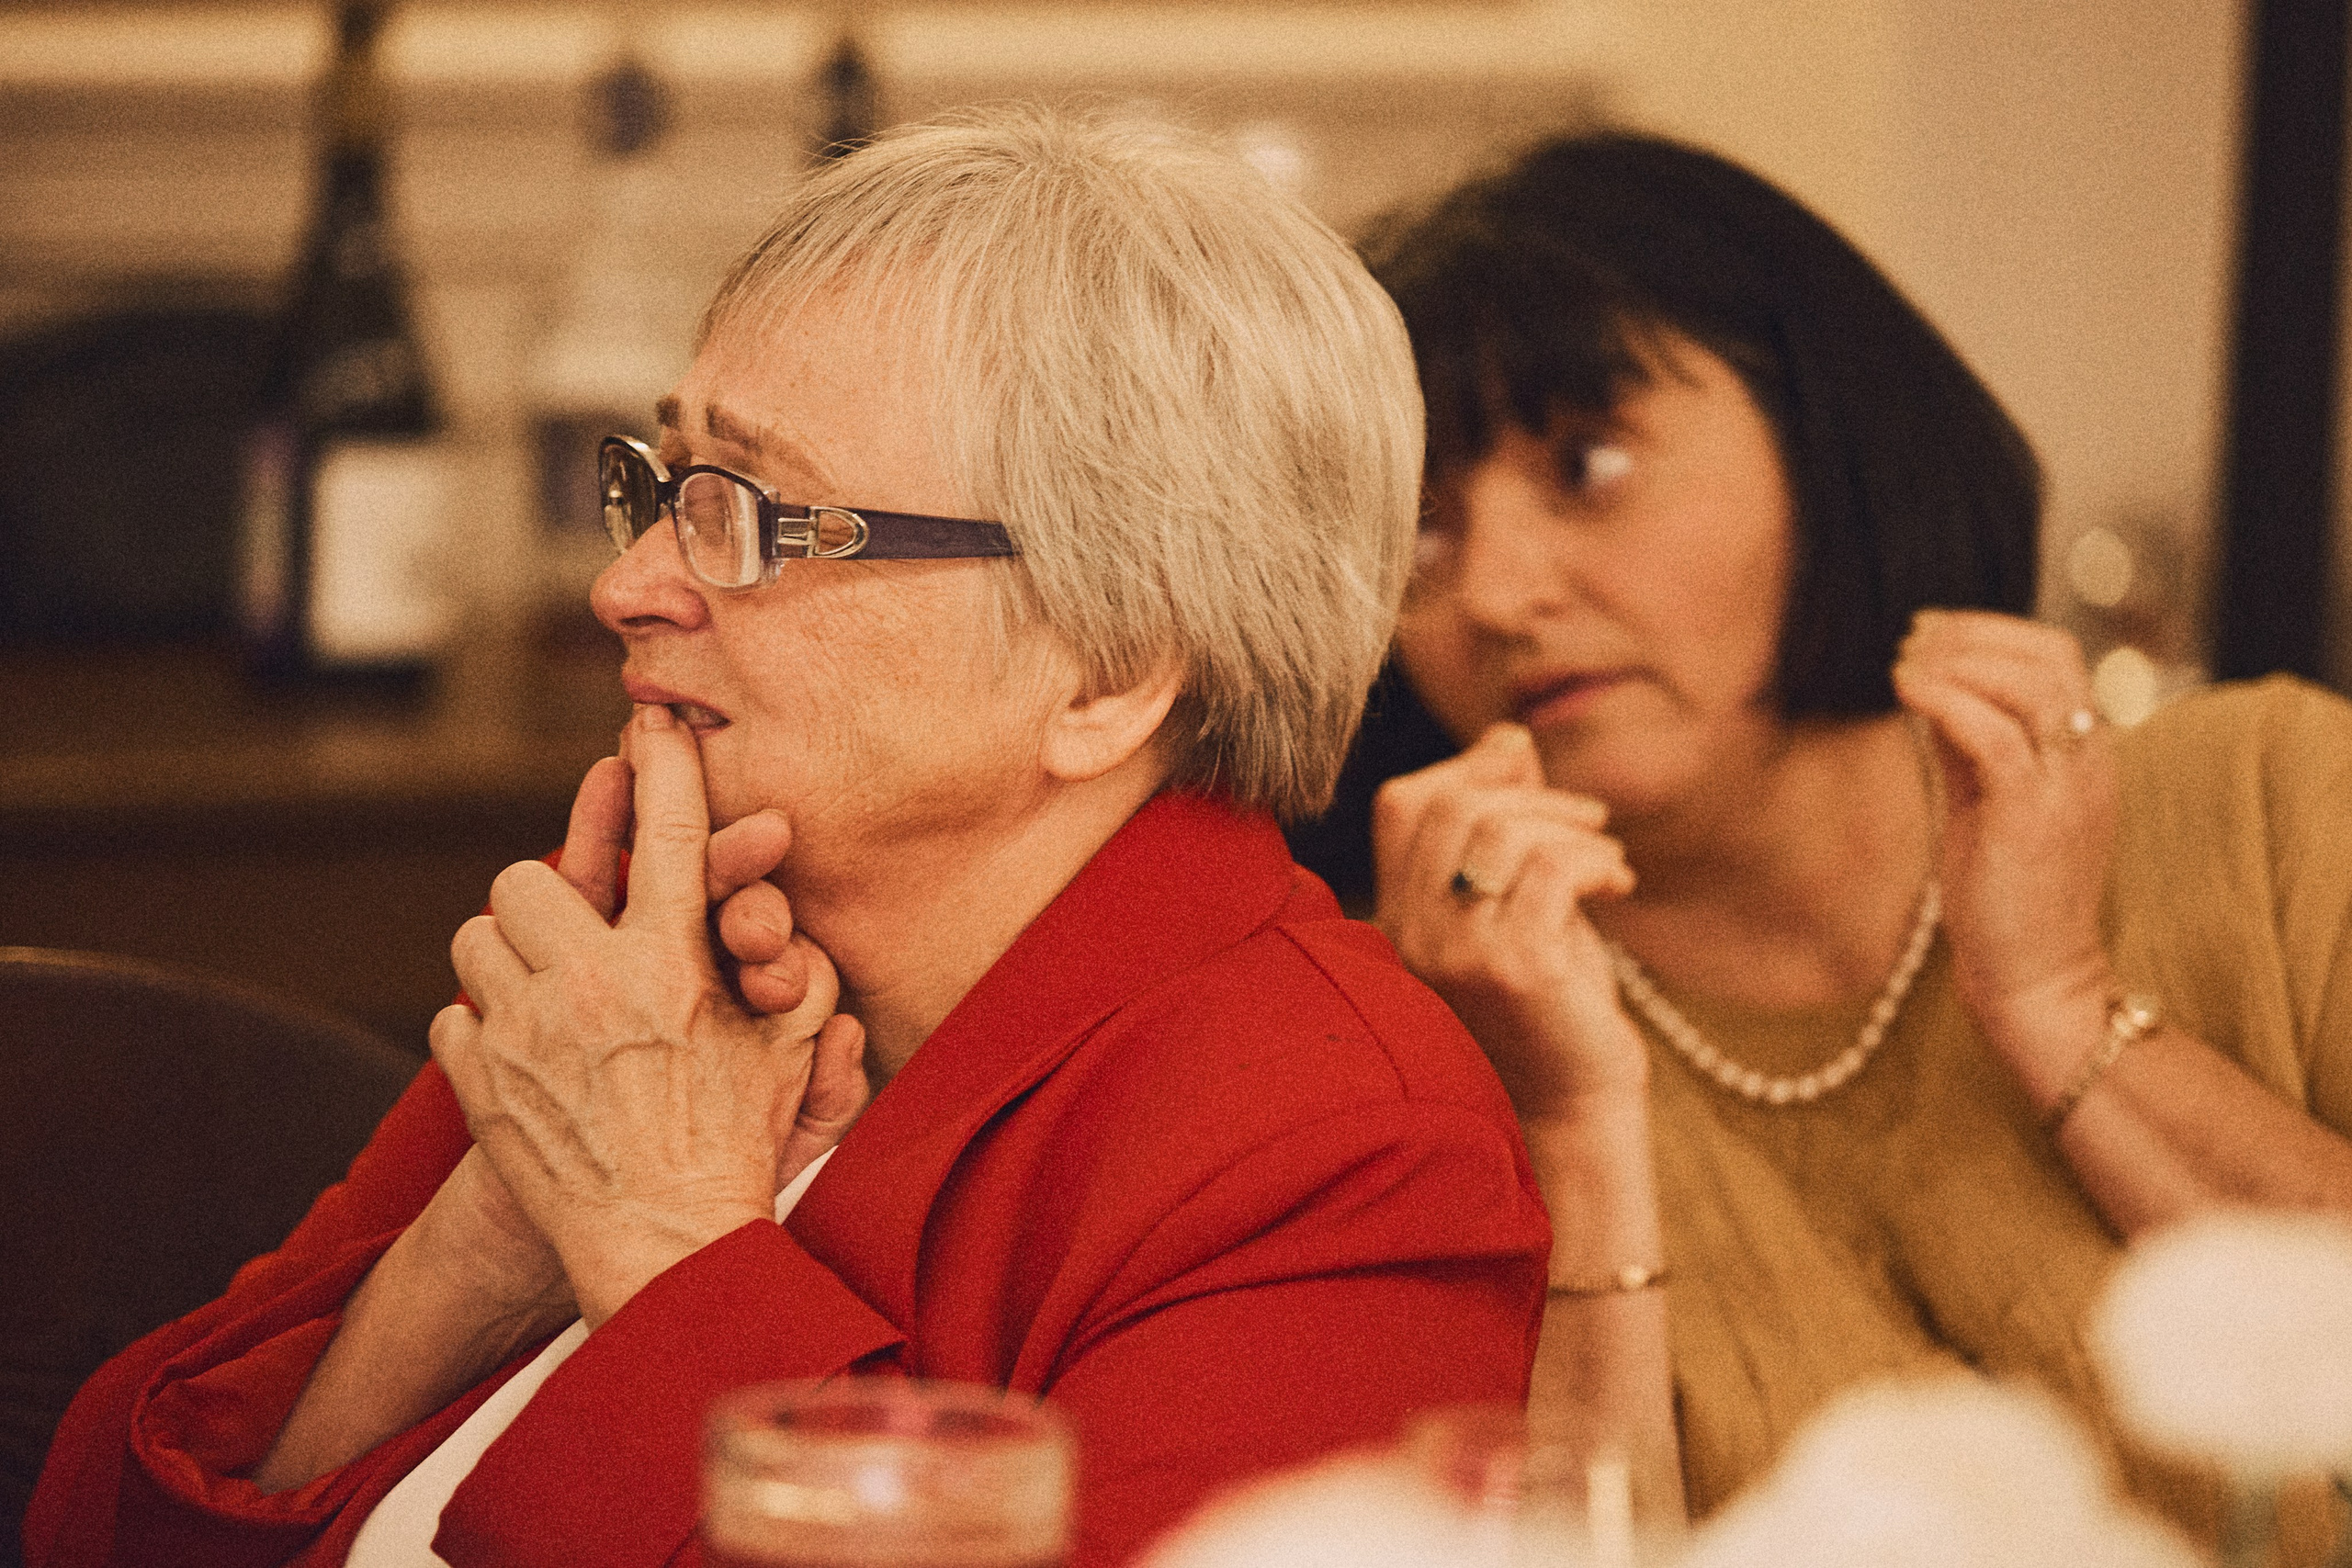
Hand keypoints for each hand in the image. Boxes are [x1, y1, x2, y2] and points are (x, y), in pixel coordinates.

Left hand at [431, 704, 848, 1326]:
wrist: (665, 1244)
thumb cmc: (736, 1142)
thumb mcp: (787, 1047)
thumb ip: (790, 967)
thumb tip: (774, 912)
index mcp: (675, 966)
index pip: (669, 834)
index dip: (664, 766)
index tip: (651, 722)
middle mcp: (593, 986)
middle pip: (527, 880)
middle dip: (549, 897)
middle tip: (573, 932)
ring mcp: (526, 1033)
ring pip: (477, 938)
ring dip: (509, 959)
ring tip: (545, 991)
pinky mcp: (479, 1081)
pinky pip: (455, 1012)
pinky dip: (485, 1027)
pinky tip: (527, 1054)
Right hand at [1371, 723, 1645, 1118]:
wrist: (1571, 1113)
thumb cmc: (1551, 1008)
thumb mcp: (1518, 906)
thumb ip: (1507, 829)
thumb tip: (1508, 738)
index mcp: (1399, 916)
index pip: (1402, 802)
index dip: (1468, 767)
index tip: (1530, 776)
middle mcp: (1410, 932)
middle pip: (1452, 803)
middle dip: (1531, 792)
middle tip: (1588, 820)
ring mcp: (1455, 952)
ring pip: (1501, 831)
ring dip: (1571, 827)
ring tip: (1608, 858)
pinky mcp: (1511, 969)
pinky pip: (1549, 870)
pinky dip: (1595, 860)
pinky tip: (1619, 883)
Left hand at [1892, 610, 2118, 1089]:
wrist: (2034, 979)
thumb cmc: (2004, 895)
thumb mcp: (1987, 801)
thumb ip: (1971, 742)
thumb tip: (1931, 686)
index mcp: (2083, 754)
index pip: (2058, 657)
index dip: (1993, 631)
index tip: (1929, 631)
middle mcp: (2087, 762)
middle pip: (2052, 656)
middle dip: (1975, 633)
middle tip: (1912, 638)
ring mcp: (2066, 789)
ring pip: (2030, 686)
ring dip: (1960, 661)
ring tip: (1904, 664)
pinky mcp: (2032, 818)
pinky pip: (1999, 736)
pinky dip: (1949, 701)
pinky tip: (1907, 692)